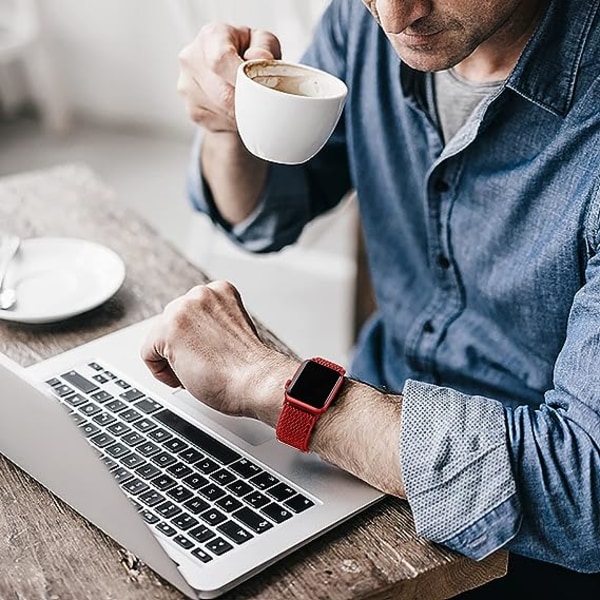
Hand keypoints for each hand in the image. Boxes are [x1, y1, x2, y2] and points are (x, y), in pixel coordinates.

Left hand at [140, 281, 296, 422]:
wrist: (256, 381)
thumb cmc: (249, 368)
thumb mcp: (232, 331)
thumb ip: (211, 324)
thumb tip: (192, 337)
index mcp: (221, 290)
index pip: (190, 315)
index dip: (197, 341)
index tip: (210, 354)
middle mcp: (201, 294)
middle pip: (171, 324)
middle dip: (183, 348)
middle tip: (204, 365)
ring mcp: (183, 308)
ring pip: (159, 338)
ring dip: (173, 359)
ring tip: (200, 370)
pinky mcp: (168, 328)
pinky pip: (148, 353)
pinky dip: (161, 372)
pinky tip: (186, 376)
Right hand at [177, 22, 281, 132]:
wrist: (228, 76)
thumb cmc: (247, 55)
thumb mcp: (262, 42)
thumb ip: (265, 47)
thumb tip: (260, 59)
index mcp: (211, 36)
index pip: (221, 59)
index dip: (242, 79)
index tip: (258, 89)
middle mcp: (192, 58)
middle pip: (223, 93)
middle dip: (247, 103)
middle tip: (263, 104)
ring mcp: (187, 86)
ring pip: (222, 112)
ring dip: (241, 114)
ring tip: (250, 105)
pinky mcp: (192, 110)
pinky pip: (217, 123)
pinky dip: (233, 122)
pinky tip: (238, 112)